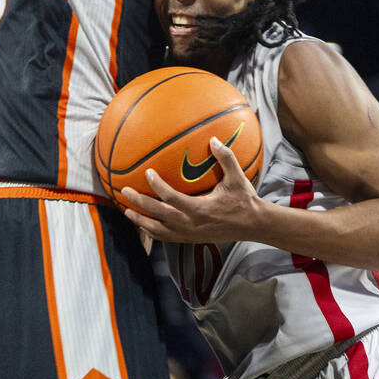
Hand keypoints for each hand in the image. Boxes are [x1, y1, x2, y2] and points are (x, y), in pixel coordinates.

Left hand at [122, 136, 261, 244]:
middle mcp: (191, 224)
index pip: (172, 198)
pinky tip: (144, 226)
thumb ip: (226, 158)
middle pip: (158, 216)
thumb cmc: (244, 200)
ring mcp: (189, 234)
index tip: (147, 173)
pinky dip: (153, 233)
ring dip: (141, 222)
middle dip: (139, 204)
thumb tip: (213, 139)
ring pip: (159, 231)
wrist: (253, 225)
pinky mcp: (191, 239)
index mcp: (200, 209)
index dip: (157, 186)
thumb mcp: (237, 178)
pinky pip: (166, 238)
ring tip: (127, 212)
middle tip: (125, 192)